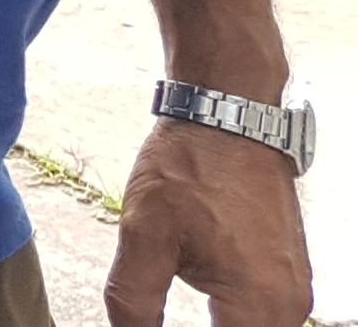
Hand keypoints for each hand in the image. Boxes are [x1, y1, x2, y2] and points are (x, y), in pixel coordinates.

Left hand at [107, 116, 308, 326]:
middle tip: (148, 323)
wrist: (228, 122)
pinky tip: (204, 317)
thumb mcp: (144, 235)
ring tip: (167, 320)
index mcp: (257, 301)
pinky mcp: (289, 277)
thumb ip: (133, 302)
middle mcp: (287, 304)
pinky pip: (265, 319)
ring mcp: (293, 290)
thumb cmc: (189, 168)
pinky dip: (233, 324)